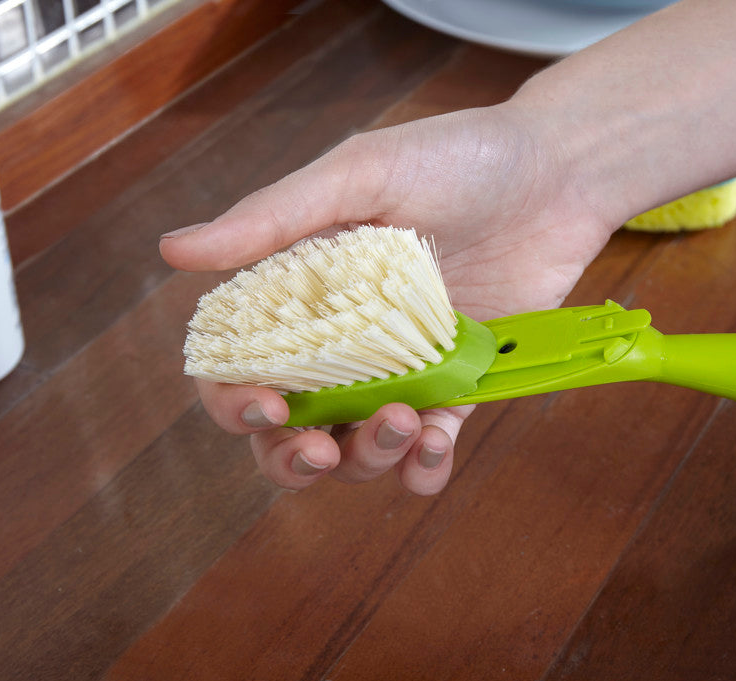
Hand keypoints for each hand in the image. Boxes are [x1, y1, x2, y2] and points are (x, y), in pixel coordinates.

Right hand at [160, 103, 618, 494]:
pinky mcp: (459, 387)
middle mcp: (345, 339)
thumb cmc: (457, 157)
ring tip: (405, 422)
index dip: (236, 400)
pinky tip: (434, 447)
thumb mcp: (361, 176)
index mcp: (304, 291)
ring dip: (367, 457)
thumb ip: (275, 219)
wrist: (561, 172)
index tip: (267, 407)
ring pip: (357, 447)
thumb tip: (174, 252)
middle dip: (291, 458)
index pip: (243, 363)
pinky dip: (423, 469)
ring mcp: (402, 368)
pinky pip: (428, 449)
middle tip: (319, 452)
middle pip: (290, 428)